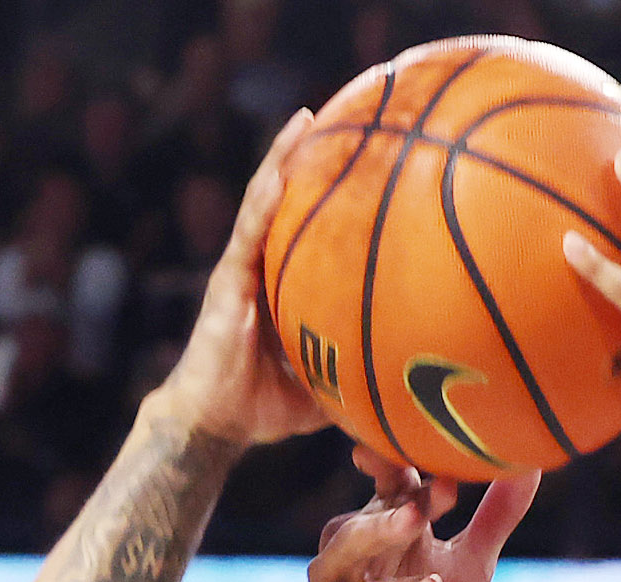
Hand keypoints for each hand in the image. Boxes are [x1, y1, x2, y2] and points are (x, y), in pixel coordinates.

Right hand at [155, 111, 331, 447]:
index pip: (306, 228)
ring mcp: (240, 270)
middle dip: (306, 158)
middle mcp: (258, 268)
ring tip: (305, 119)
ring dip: (282, 159)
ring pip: (263, 202)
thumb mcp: (322, 386)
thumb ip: (353, 371)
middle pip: (284, 202)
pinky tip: (279, 171)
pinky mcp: (227, 280)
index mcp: (280, 286)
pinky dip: (263, 198)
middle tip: (338, 116)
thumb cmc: (262, 409)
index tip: (358, 157)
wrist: (212, 425)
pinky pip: (248, 231)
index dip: (327, 193)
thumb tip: (407, 382)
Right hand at [291, 454, 540, 581]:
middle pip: (375, 502)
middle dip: (403, 488)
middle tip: (443, 480)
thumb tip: (530, 465)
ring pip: (353, 542)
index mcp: (385, 522)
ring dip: (384, 528)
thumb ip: (494, 518)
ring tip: (417, 517)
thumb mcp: (466, 567)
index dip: (422, 460)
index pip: (397, 475)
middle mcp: (354, 542)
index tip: (462, 450)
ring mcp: (339, 581)